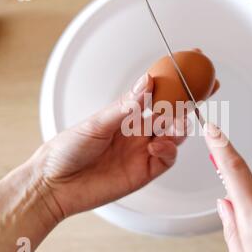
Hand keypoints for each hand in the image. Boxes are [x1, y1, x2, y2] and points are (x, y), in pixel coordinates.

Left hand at [32, 71, 219, 220]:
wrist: (55, 185)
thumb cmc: (67, 150)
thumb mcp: (95, 123)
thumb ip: (125, 107)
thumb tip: (146, 82)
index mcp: (126, 114)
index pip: (157, 94)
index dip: (175, 81)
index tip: (191, 66)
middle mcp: (138, 131)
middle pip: (172, 114)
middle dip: (188, 102)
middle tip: (196, 93)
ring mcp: (143, 151)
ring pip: (174, 135)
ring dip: (179, 126)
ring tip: (175, 122)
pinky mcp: (145, 171)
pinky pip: (167, 158)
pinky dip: (168, 149)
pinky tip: (157, 145)